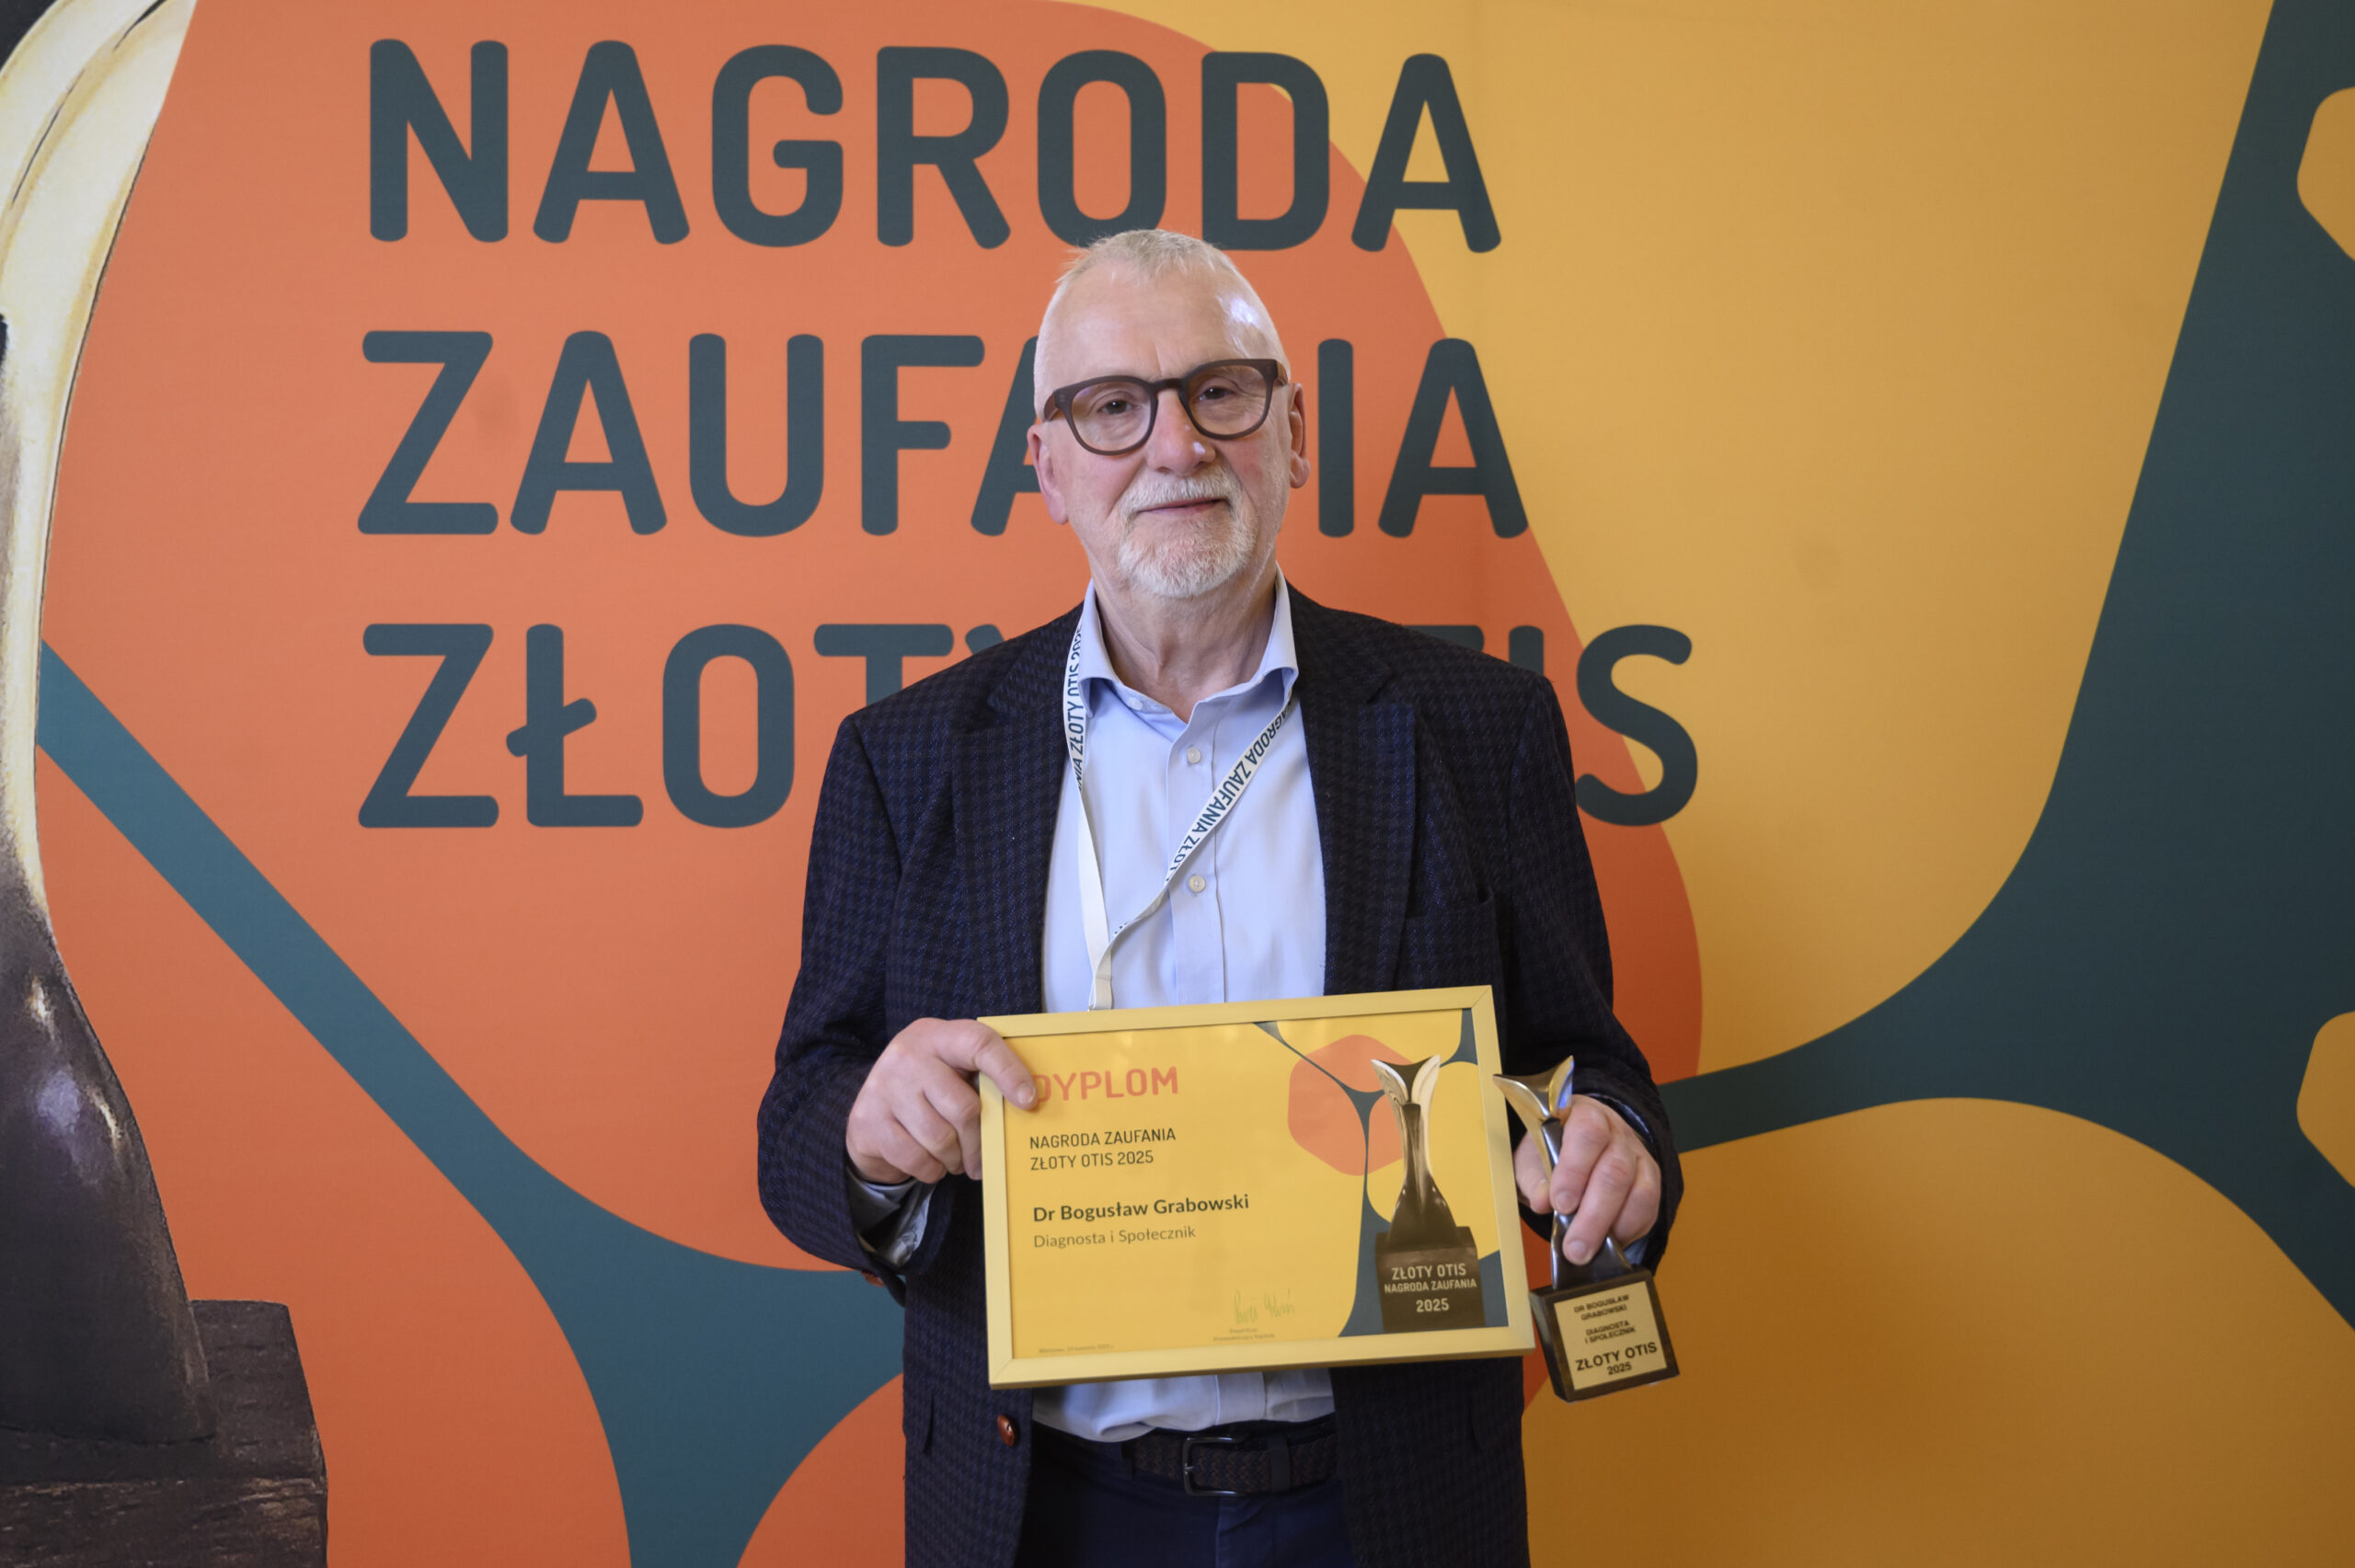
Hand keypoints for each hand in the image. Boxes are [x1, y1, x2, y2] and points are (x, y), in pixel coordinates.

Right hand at [846, 1018, 1036, 1184]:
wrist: (868, 1114)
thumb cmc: (926, 1091)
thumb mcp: (950, 1070)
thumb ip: (980, 1078)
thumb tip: (1027, 1106)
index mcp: (937, 1036)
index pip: (979, 1043)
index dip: (1008, 1071)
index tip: (1029, 1101)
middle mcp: (907, 1055)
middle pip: (964, 1108)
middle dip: (979, 1143)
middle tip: (982, 1159)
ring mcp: (884, 1087)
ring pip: (941, 1139)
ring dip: (955, 1159)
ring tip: (956, 1160)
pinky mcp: (868, 1121)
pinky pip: (915, 1158)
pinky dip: (931, 1170)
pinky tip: (932, 1163)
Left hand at [1512, 1095, 1660, 1267]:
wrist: (1573, 1145)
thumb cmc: (1550, 1150)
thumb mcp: (1533, 1157)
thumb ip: (1535, 1177)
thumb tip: (1543, 1201)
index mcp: (1585, 1115)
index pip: (1587, 1134)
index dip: (1575, 1170)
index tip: (1560, 1204)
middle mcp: (1618, 1133)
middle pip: (1616, 1170)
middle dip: (1594, 1215)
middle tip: (1575, 1247)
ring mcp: (1638, 1156)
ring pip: (1640, 1191)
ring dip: (1614, 1227)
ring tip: (1589, 1251)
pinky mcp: (1650, 1180)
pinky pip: (1649, 1208)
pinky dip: (1630, 1230)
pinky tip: (1609, 1243)